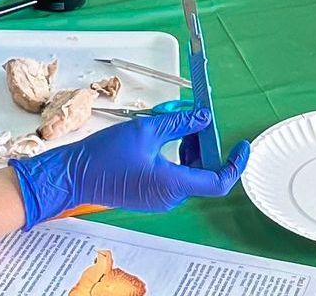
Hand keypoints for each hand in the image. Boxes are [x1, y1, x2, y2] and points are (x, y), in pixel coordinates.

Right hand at [10, 108, 250, 225]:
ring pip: (189, 173)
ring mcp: (159, 198)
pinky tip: (165, 136)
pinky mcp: (150, 194)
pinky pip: (174, 176)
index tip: (241, 145)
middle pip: (204, 172)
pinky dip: (176, 156)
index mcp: (172, 184)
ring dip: (190, 147)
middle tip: (198, 119)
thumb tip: (204, 117)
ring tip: (177, 121)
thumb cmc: (104, 155)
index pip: (219, 180)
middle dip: (205, 144)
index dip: (235, 164)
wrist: (73, 176)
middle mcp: (170, 196)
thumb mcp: (146, 130)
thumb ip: (180, 123)